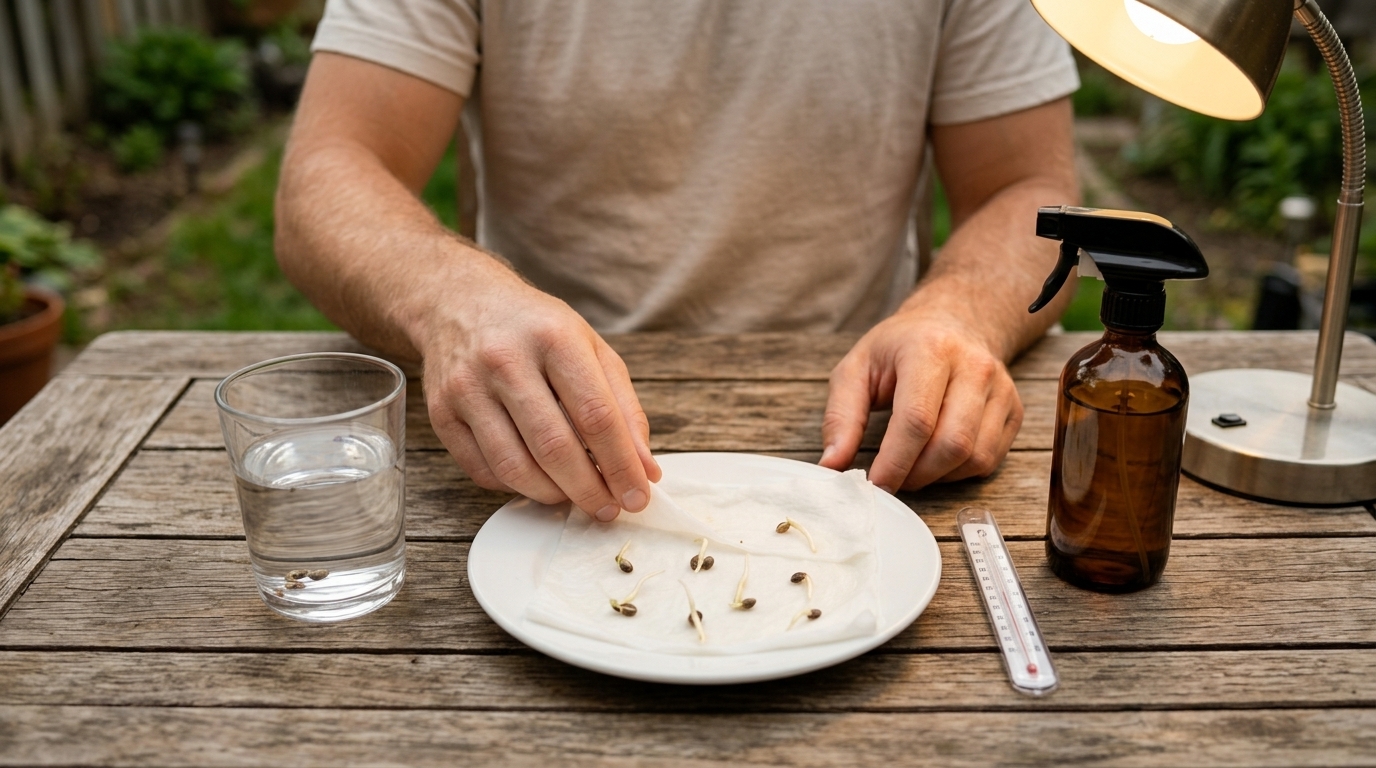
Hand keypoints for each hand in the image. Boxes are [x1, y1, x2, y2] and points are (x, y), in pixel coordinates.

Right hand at [419, 270, 660, 520]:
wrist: (459, 303)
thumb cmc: (536, 330)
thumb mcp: (591, 349)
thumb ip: (624, 407)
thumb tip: (645, 468)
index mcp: (554, 338)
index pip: (596, 415)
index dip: (621, 465)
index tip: (637, 494)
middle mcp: (506, 360)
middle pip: (555, 447)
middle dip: (589, 490)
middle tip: (608, 509)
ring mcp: (468, 387)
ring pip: (515, 467)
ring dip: (553, 495)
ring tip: (574, 497)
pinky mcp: (442, 413)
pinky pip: (484, 470)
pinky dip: (516, 487)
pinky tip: (536, 479)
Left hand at [819, 312, 1022, 491]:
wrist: (952, 323)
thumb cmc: (898, 349)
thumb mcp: (856, 369)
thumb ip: (840, 417)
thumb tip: (832, 465)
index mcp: (930, 349)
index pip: (917, 420)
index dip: (894, 462)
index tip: (874, 485)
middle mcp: (974, 366)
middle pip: (952, 444)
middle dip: (916, 474)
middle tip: (891, 478)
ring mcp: (1001, 388)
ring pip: (975, 457)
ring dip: (937, 476)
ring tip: (911, 466)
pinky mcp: (1014, 409)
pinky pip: (990, 459)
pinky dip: (959, 472)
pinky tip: (937, 459)